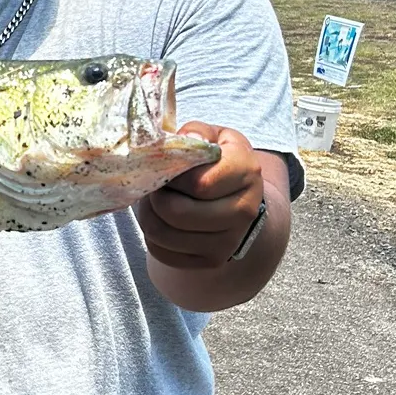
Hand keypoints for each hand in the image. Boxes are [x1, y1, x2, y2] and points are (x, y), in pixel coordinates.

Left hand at [135, 122, 263, 270]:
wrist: (236, 198)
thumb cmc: (218, 162)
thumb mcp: (213, 137)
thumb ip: (197, 132)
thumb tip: (188, 139)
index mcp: (247, 172)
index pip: (197, 183)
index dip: (172, 173)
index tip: (169, 165)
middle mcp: (244, 211)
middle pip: (177, 212)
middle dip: (156, 195)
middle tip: (156, 184)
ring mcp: (229, 242)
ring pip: (163, 234)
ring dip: (148, 214)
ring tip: (155, 199)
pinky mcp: (212, 261)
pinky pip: (163, 253)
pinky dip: (152, 235)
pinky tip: (161, 219)